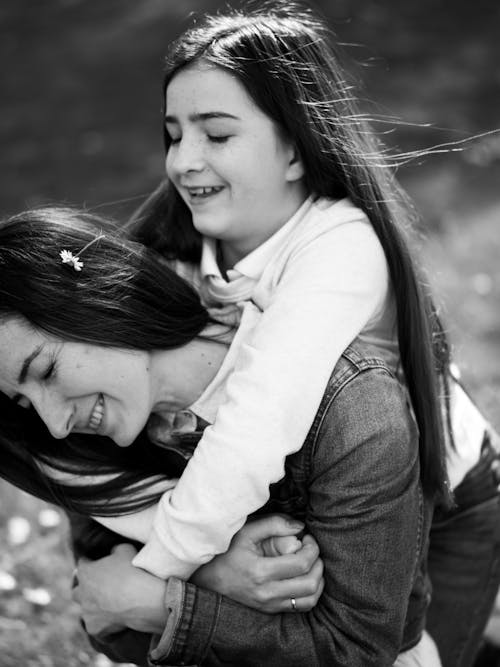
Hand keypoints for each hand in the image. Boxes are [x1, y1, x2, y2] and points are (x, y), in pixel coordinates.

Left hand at [72, 543, 166, 636]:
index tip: (98, 563)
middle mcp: (81, 593)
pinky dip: (103, 625)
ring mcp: (86, 613)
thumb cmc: (133, 571)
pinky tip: (114, 621)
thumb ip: (113, 551)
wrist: (142, 598)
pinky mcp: (94, 629)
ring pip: (85, 611)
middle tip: (99, 587)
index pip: (83, 564)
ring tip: (109, 606)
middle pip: (77, 590)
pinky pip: (95, 627)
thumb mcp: (124, 549)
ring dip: (93, 608)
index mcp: (85, 572)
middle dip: (85, 589)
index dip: (91, 562)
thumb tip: (113, 553)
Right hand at [191, 515, 323, 612]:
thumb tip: (299, 527)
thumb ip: (273, 524)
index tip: (307, 538)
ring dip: (318, 580)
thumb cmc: (227, 552)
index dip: (312, 548)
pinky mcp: (270, 610)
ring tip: (311, 564)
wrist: (207, 579)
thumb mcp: (246, 532)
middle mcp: (267, 593)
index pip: (301, 563)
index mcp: (260, 572)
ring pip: (309, 600)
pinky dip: (310, 593)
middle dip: (318, 564)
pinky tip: (305, 577)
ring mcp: (269, 605)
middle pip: (310, 584)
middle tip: (311, 549)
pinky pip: (300, 607)